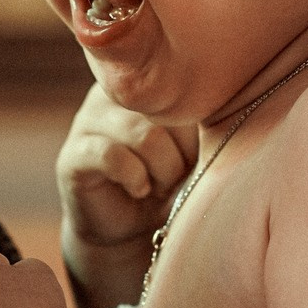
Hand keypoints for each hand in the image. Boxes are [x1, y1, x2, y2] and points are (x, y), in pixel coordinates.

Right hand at [55, 83, 195, 307]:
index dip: (196, 128)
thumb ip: (203, 118)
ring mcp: (87, 121)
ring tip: (157, 184)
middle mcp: (111, 92)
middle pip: (166, 111)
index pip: (182, 88)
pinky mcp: (73, 155)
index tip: (192, 152)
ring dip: (162, 170)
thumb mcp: (194, 146)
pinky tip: (139, 190)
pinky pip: (112, 157)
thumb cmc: (171, 178)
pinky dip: (136, 178)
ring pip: (144, 135)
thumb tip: (234, 102)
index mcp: (143, 81)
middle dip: (182, 153)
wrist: (131, 226)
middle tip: (174, 174)